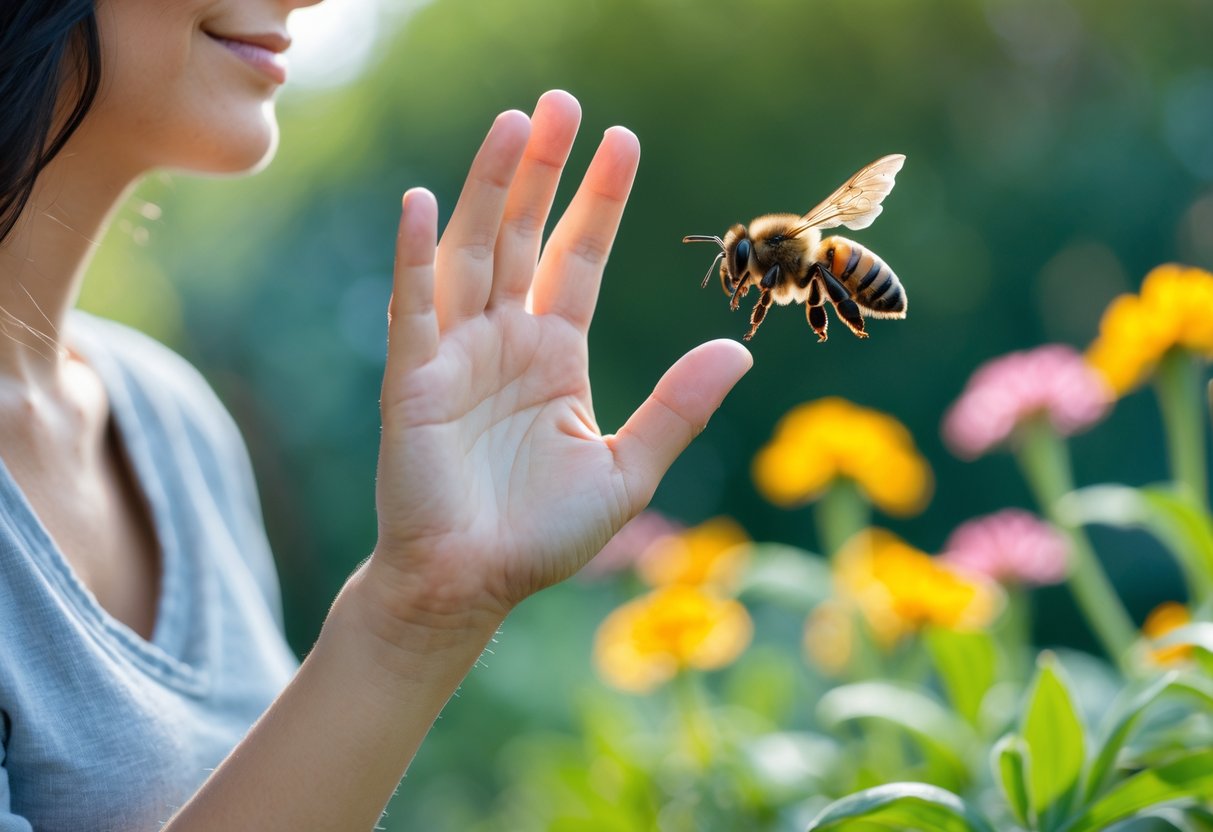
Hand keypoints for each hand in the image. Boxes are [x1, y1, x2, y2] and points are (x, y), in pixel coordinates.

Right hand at [367, 91, 751, 627]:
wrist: (473, 587)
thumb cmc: (544, 535)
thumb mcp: (627, 468)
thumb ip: (677, 408)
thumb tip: (740, 350)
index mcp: (555, 356)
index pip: (578, 259)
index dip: (599, 202)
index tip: (623, 141)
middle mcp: (505, 341)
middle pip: (524, 235)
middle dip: (544, 170)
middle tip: (563, 101)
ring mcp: (456, 354)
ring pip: (472, 251)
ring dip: (489, 187)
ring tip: (514, 123)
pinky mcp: (412, 379)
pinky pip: (414, 307)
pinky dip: (414, 255)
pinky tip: (421, 200)